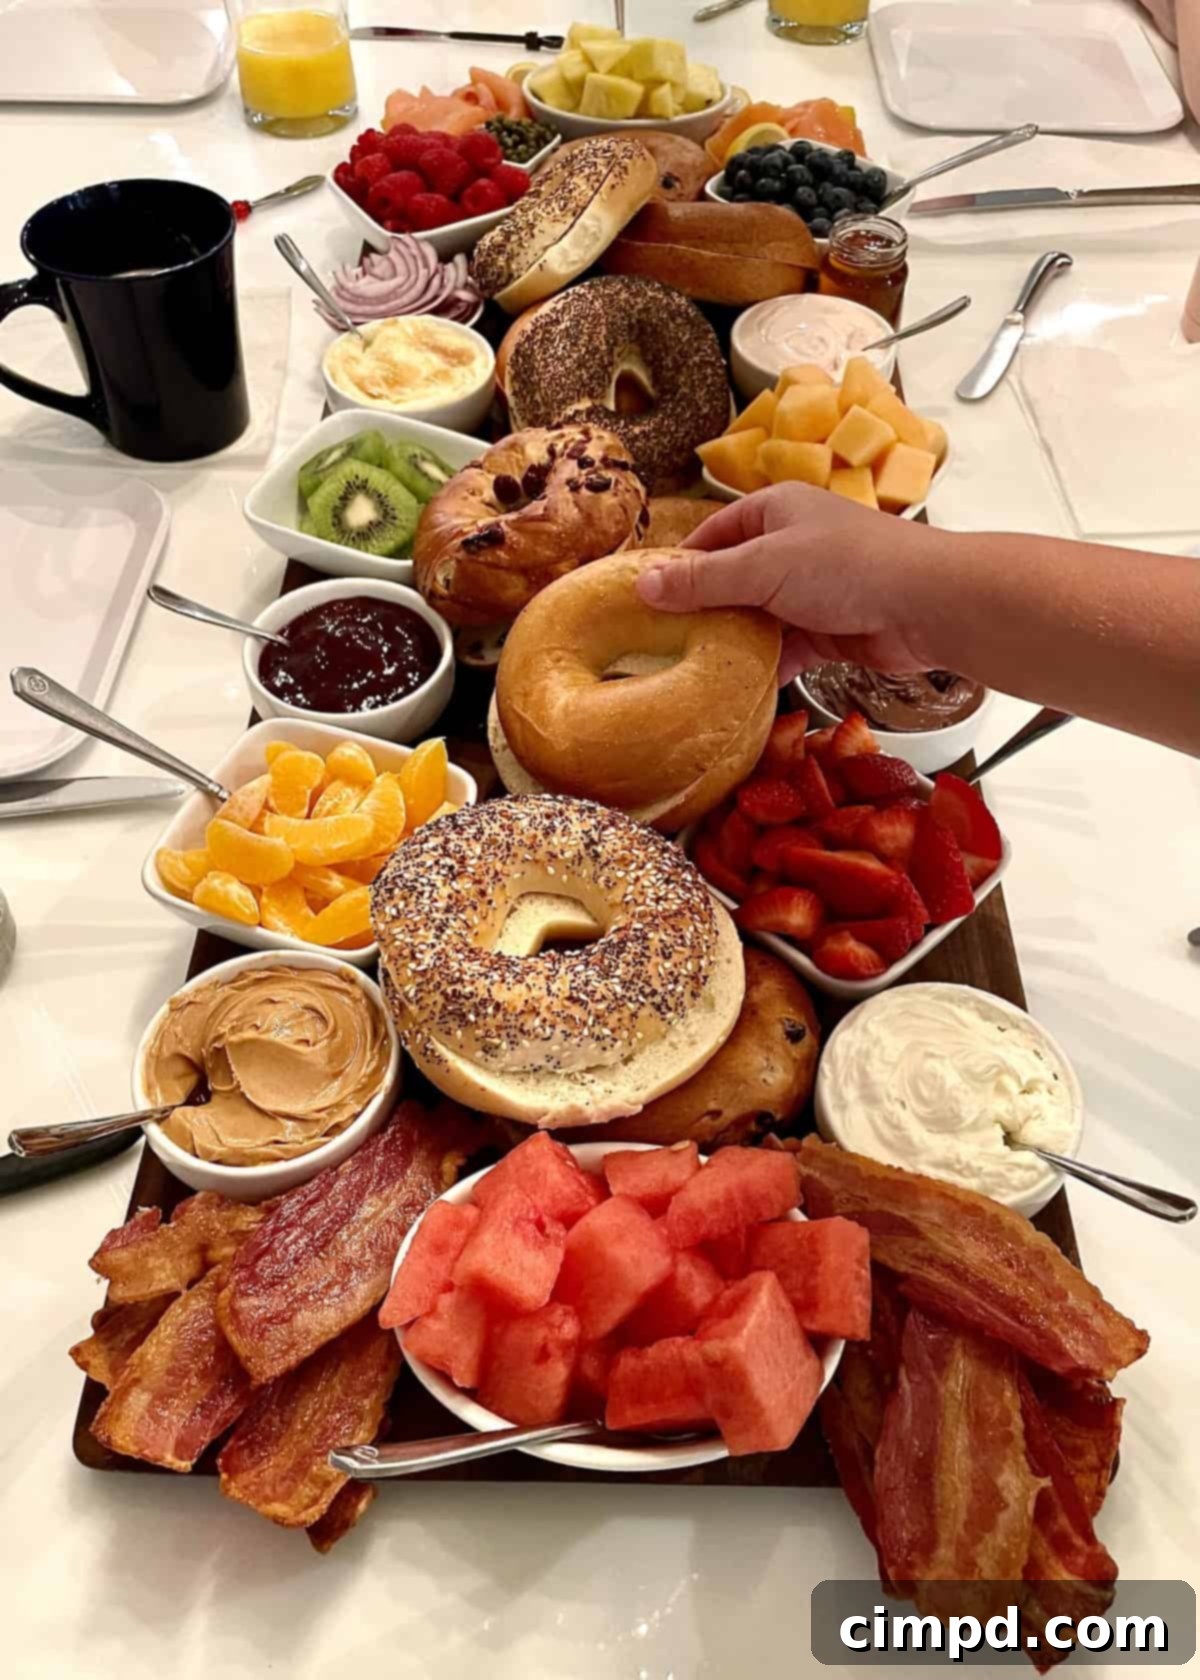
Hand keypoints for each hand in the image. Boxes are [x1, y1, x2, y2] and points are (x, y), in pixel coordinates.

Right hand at [635, 484, 938, 683]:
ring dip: (733, 644)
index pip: (711, 536)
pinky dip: (764, 668)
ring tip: (691, 672)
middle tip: (661, 646)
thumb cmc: (848, 566)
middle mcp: (791, 546)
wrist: (927, 604)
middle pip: (731, 581)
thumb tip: (643, 584)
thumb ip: (703, 581)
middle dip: (703, 612)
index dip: (678, 567)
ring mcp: (811, 590)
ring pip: (757, 619)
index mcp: (774, 511)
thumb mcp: (763, 567)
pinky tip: (736, 690)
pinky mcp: (829, 630)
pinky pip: (785, 650)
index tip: (644, 602)